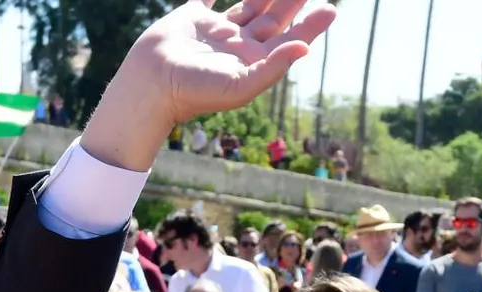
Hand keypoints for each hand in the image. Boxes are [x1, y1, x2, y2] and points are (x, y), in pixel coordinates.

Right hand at [83, 0, 335, 170]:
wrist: (151, 85)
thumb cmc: (195, 91)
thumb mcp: (240, 85)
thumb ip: (273, 67)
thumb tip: (304, 48)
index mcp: (253, 63)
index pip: (289, 40)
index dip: (310, 26)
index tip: (330, 10)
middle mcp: (238, 46)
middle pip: (274, 19)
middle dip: (292, 2)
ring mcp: (216, 31)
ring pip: (249, 5)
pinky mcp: (193, 17)